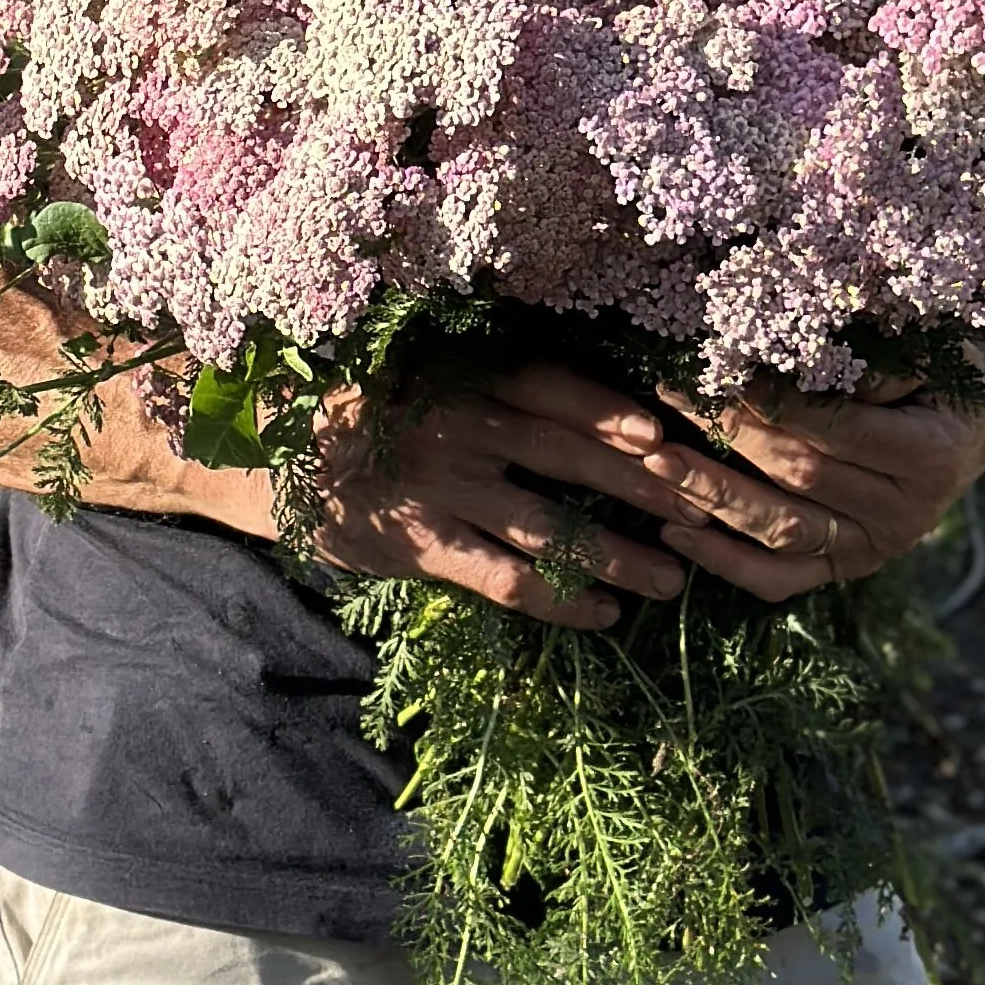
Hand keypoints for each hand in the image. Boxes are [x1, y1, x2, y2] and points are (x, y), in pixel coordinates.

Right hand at [310, 361, 697, 630]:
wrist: (281, 458)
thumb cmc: (374, 408)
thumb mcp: (427, 370)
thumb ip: (494, 382)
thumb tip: (595, 397)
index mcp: (466, 376)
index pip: (552, 387)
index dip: (609, 411)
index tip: (666, 436)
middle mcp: (462, 429)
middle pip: (569, 457)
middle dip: (643, 488)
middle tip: (704, 510)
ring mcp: (445, 490)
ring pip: (550, 527)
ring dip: (618, 557)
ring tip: (672, 580)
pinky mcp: (426, 546)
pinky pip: (506, 579)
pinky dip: (560, 600)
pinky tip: (603, 614)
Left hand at [637, 377, 984, 602]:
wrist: (971, 430)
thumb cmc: (941, 371)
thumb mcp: (923, 349)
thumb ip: (870, 356)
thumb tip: (791, 347)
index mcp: (930, 455)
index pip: (836, 429)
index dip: (773, 401)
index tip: (716, 369)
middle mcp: (906, 514)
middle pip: (801, 477)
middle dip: (728, 435)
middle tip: (671, 397)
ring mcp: (874, 549)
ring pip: (782, 531)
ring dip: (713, 497)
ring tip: (656, 463)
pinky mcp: (846, 568)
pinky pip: (781, 577)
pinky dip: (725, 561)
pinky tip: (676, 529)